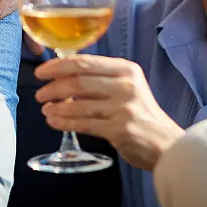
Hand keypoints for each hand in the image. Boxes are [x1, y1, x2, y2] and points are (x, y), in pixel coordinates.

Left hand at [34, 55, 184, 170]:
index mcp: (126, 70)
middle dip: (53, 87)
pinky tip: (54, 121)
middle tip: (40, 93)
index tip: (41, 71)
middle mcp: (125, 86)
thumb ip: (101, 78)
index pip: (85, 62)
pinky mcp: (118, 129)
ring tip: (45, 110)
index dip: (58, 66)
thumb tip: (63, 74)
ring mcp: (122, 108)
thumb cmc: (141, 114)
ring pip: (78, 104)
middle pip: (78, 81)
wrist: (166, 144)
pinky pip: (83, 124)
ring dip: (56, 107)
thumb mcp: (128, 86)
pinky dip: (64, 122)